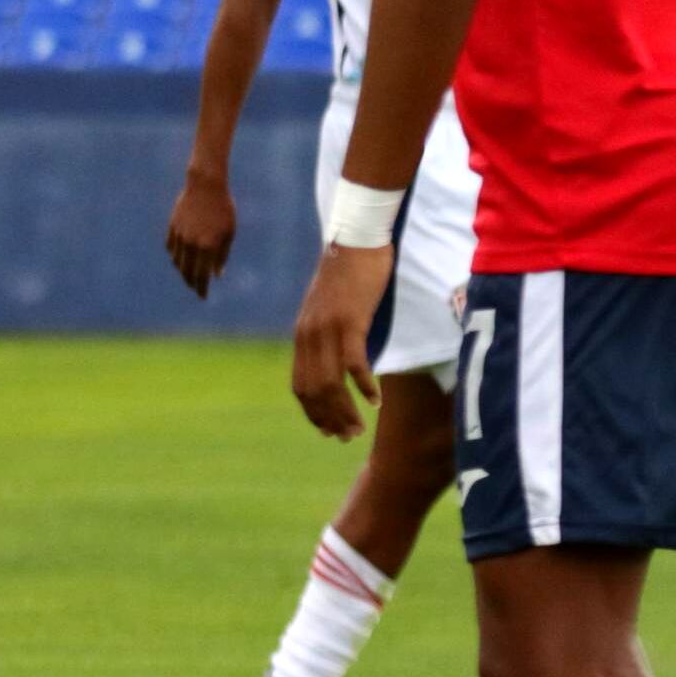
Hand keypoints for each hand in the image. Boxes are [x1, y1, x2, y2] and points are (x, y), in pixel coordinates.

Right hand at [166, 173, 237, 297]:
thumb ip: (222, 255)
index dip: (202, 289)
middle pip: (187, 272)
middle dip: (192, 283)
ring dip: (183, 272)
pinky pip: (171, 249)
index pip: (202, 275)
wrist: (205, 187)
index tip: (203, 297)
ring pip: (177, 262)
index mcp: (208, 246)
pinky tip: (180, 260)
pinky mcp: (172, 228)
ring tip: (190, 277)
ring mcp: (179, 236)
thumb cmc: (224, 210)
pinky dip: (176, 257)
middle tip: (197, 289)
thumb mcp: (229, 233)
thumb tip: (216, 275)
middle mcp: (191, 244)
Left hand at [288, 243, 391, 438]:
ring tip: (358, 429)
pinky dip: (363, 386)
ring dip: (345, 410)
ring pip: (331, 383)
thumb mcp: (334, 305)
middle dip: (329, 419)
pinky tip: (375, 400)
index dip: (312, 412)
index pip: (300, 384)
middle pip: (314, 390)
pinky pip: (354, 363)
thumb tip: (343, 352)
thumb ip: (333, 329)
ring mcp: (327, 328)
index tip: (328, 430)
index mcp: (304, 334)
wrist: (357, 238)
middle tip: (346, 438)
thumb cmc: (351, 270)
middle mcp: (309, 335)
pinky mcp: (350, 321)